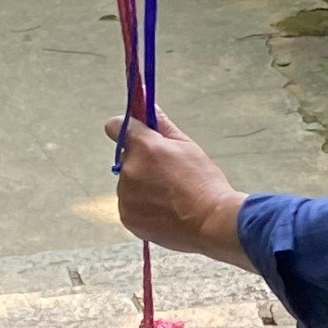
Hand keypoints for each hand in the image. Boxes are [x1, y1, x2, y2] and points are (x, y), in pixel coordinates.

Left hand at [108, 109, 250, 267]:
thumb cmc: (204, 182)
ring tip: (170, 198)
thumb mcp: (187, 147)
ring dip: (142, 187)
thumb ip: (162, 125)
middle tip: (169, 175)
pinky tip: (164, 211)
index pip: (115, 126)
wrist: (212, 222)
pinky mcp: (127, 217)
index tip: (138, 136)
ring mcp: (126, 196)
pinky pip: (130, 206)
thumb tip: (148, 104)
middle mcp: (129, 169)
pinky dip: (143, 208)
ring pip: (128, 184)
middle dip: (142, 163)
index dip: (127, 129)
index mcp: (144, 147)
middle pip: (127, 159)